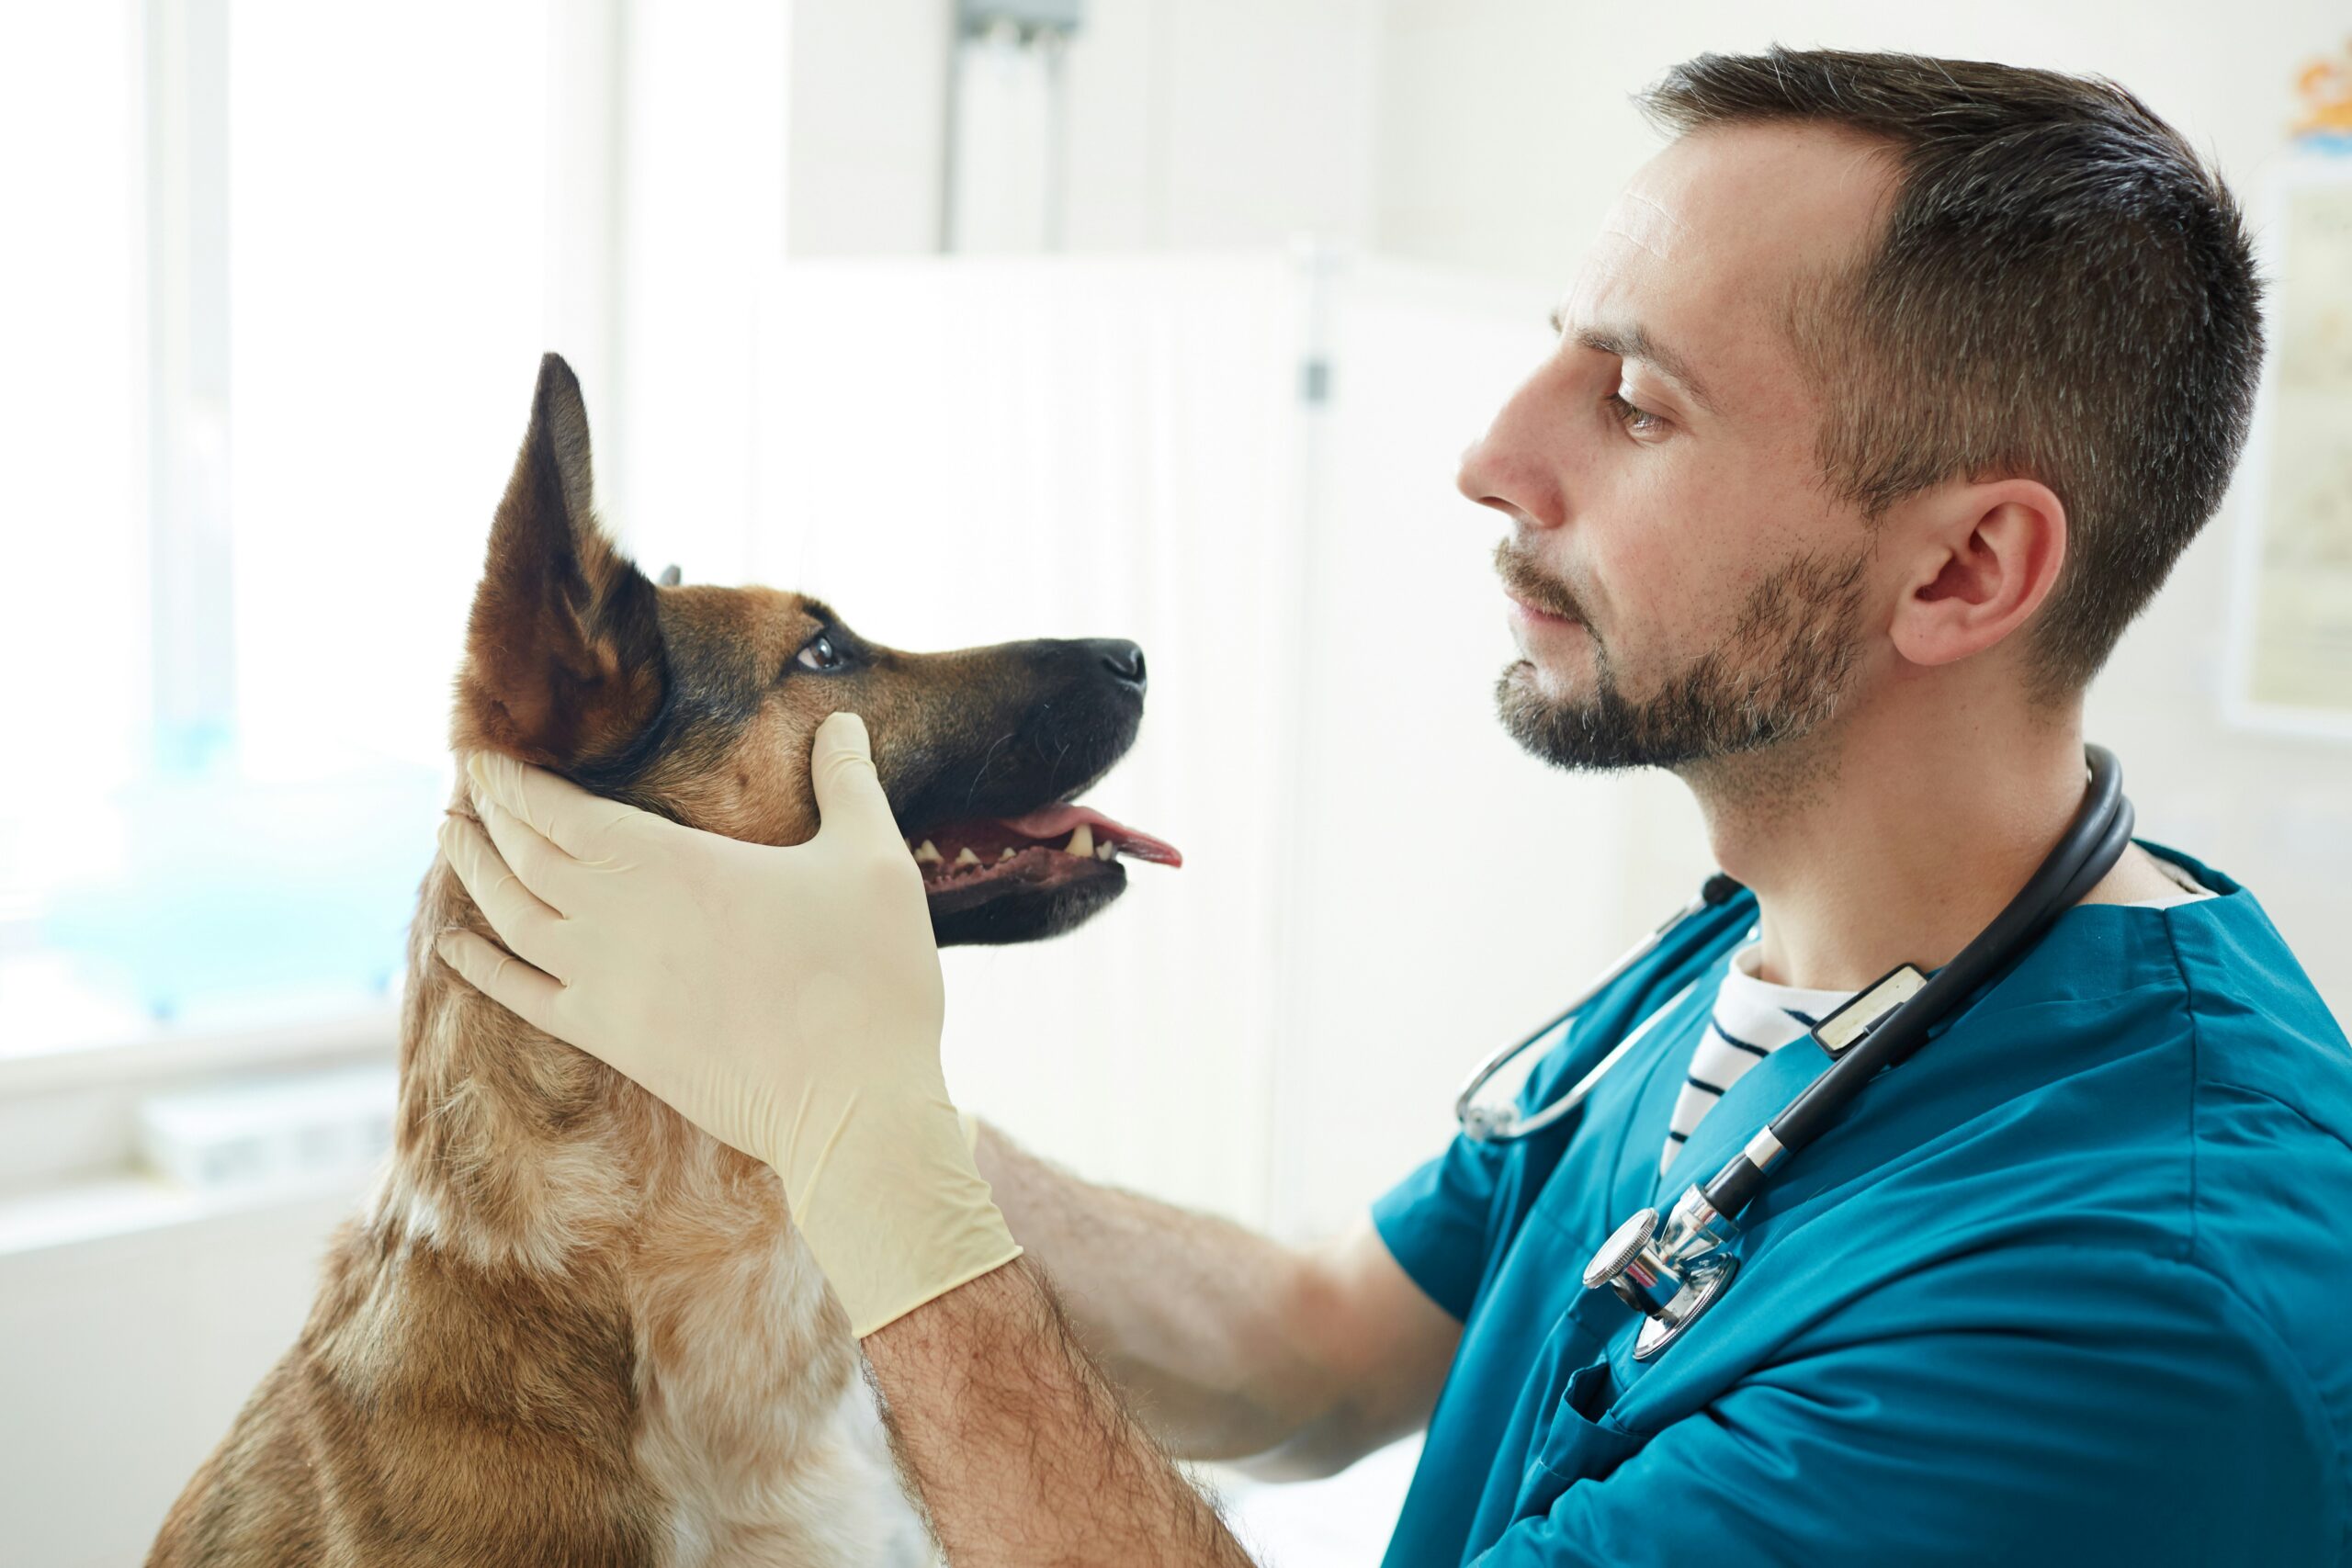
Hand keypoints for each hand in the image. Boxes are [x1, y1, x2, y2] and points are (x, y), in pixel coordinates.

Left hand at [433, 711, 1018, 1336]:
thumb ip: (848, 782)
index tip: (482, 752)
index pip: (562, 809)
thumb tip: (842, 719)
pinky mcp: (612, 1039)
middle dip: (487, 813)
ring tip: (449, 837)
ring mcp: (605, 985)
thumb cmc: (869, 976)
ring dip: (473, 872)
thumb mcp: (872, 860)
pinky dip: (480, 967)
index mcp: (672, 863)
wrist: (853, 1104)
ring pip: (511, 917)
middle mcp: (618, 919)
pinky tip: (452, 945)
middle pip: (524, 855)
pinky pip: (521, 996)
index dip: (514, 779)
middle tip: (462, 783)